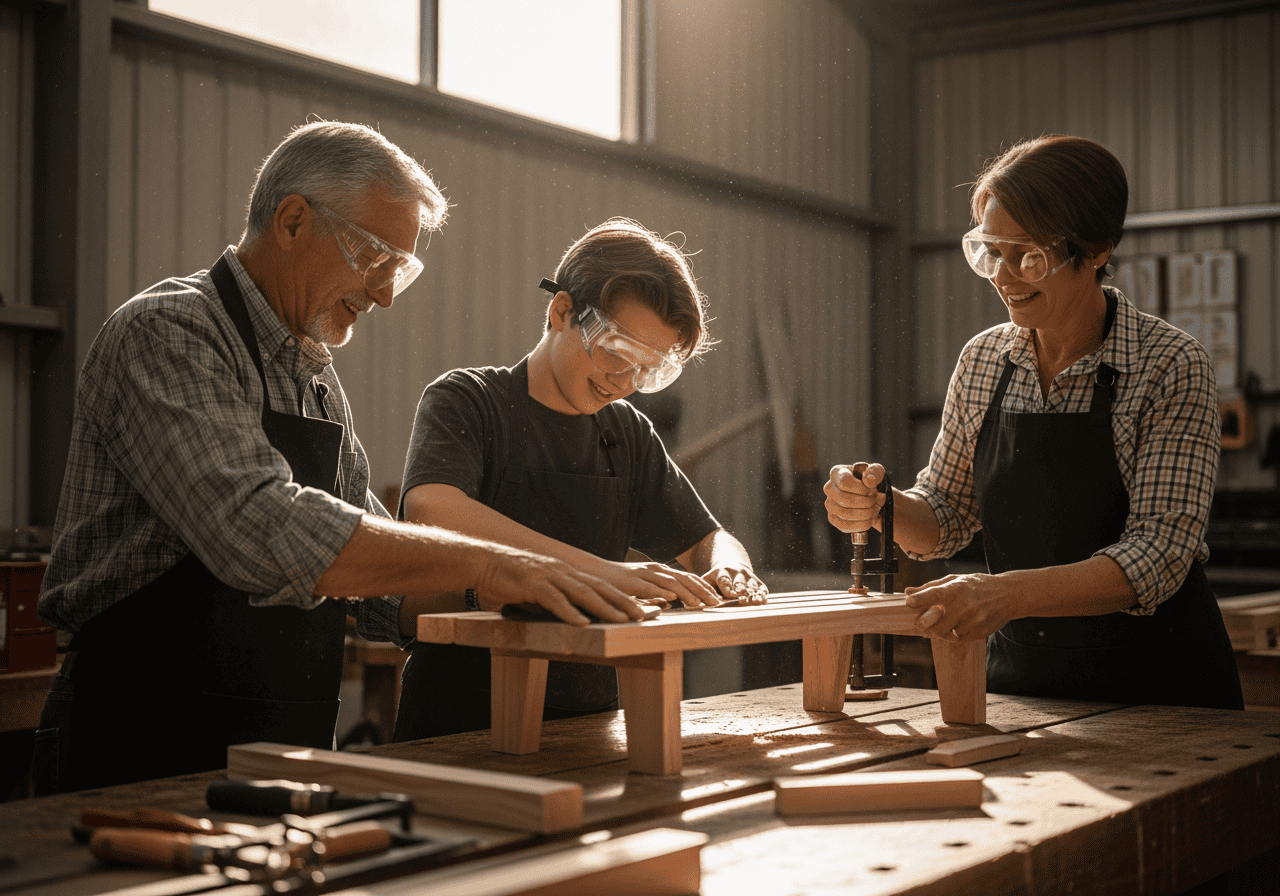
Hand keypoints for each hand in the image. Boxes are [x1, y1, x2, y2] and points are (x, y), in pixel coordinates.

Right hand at [475, 547, 648, 625]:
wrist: (485, 561)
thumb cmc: (512, 577)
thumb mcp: (541, 587)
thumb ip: (558, 597)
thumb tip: (575, 614)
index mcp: (567, 573)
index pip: (601, 586)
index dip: (622, 597)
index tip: (641, 608)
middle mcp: (563, 572)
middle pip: (599, 589)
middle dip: (623, 602)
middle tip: (642, 615)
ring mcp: (549, 576)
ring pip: (582, 593)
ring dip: (604, 608)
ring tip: (621, 621)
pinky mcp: (533, 584)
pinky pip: (555, 600)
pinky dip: (569, 612)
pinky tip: (582, 623)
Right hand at [604, 560, 722, 608]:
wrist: (592, 573)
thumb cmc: (618, 583)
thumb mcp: (642, 587)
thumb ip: (656, 592)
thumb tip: (670, 602)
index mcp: (660, 571)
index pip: (687, 578)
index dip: (703, 587)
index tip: (717, 599)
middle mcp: (654, 570)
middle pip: (684, 579)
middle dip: (701, 591)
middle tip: (716, 603)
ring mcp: (642, 574)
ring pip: (669, 583)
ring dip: (686, 594)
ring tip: (700, 605)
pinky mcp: (630, 581)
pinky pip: (647, 587)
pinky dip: (660, 592)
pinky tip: (671, 598)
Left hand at [702, 565, 768, 603]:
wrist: (731, 565)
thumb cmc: (716, 579)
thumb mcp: (708, 579)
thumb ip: (705, 589)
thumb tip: (700, 603)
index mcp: (722, 572)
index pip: (725, 581)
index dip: (727, 589)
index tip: (730, 596)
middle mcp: (736, 573)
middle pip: (739, 584)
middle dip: (741, 592)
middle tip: (742, 601)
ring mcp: (748, 576)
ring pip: (751, 586)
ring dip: (753, 594)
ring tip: (755, 602)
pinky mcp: (757, 581)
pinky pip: (761, 587)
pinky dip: (762, 594)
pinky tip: (763, 601)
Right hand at [824, 462, 886, 535]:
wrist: (872, 496)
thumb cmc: (872, 481)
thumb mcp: (877, 472)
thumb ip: (874, 472)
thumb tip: (868, 481)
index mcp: (837, 472)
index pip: (844, 482)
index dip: (861, 489)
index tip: (872, 490)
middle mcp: (829, 488)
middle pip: (844, 500)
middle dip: (865, 503)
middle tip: (876, 501)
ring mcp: (830, 504)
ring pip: (845, 514)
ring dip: (866, 514)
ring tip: (876, 509)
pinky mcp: (833, 519)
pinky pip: (844, 526)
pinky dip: (861, 524)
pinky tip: (870, 519)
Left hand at [903, 572, 1016, 641]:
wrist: (1008, 594)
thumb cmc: (976, 586)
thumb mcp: (954, 580)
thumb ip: (930, 587)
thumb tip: (908, 592)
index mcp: (957, 587)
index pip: (936, 593)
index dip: (921, 599)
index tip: (909, 603)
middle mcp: (966, 603)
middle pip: (938, 624)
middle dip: (927, 627)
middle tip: (922, 625)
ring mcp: (976, 618)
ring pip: (949, 634)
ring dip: (944, 631)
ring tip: (947, 622)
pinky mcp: (983, 630)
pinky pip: (961, 639)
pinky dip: (956, 635)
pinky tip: (959, 626)